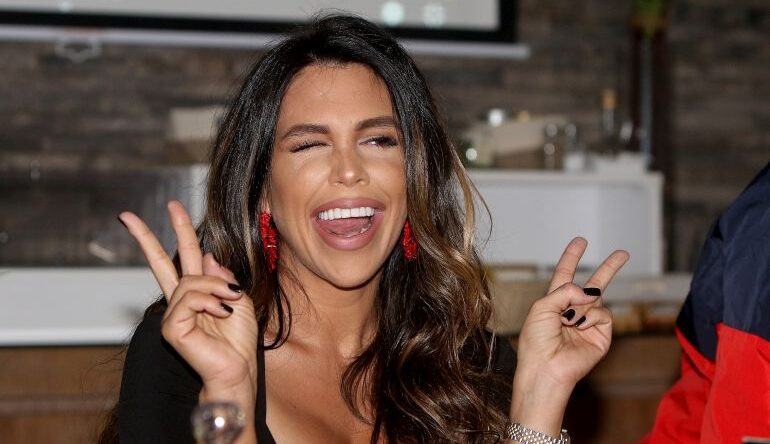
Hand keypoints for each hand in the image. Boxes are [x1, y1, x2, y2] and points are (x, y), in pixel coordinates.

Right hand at [118, 200, 258, 403]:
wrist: (236, 369)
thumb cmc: (238, 340)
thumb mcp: (238, 299)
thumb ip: (222, 276)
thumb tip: (207, 255)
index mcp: (196, 291)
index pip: (183, 256)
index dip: (179, 230)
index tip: (172, 207)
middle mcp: (180, 300)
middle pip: (160, 261)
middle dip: (145, 236)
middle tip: (128, 215)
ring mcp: (172, 314)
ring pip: (191, 281)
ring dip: (217, 288)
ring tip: (230, 303)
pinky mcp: (171, 327)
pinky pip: (190, 299)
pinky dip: (211, 302)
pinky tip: (221, 314)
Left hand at [510, 237, 628, 435]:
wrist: (546, 367)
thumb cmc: (536, 341)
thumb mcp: (542, 307)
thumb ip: (564, 291)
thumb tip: (590, 290)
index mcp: (554, 302)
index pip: (565, 274)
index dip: (572, 257)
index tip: (580, 241)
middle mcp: (573, 310)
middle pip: (593, 283)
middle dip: (609, 268)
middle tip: (623, 253)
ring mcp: (588, 323)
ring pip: (597, 298)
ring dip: (580, 305)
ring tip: (568, 321)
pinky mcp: (601, 334)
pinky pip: (602, 313)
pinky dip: (590, 317)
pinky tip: (578, 327)